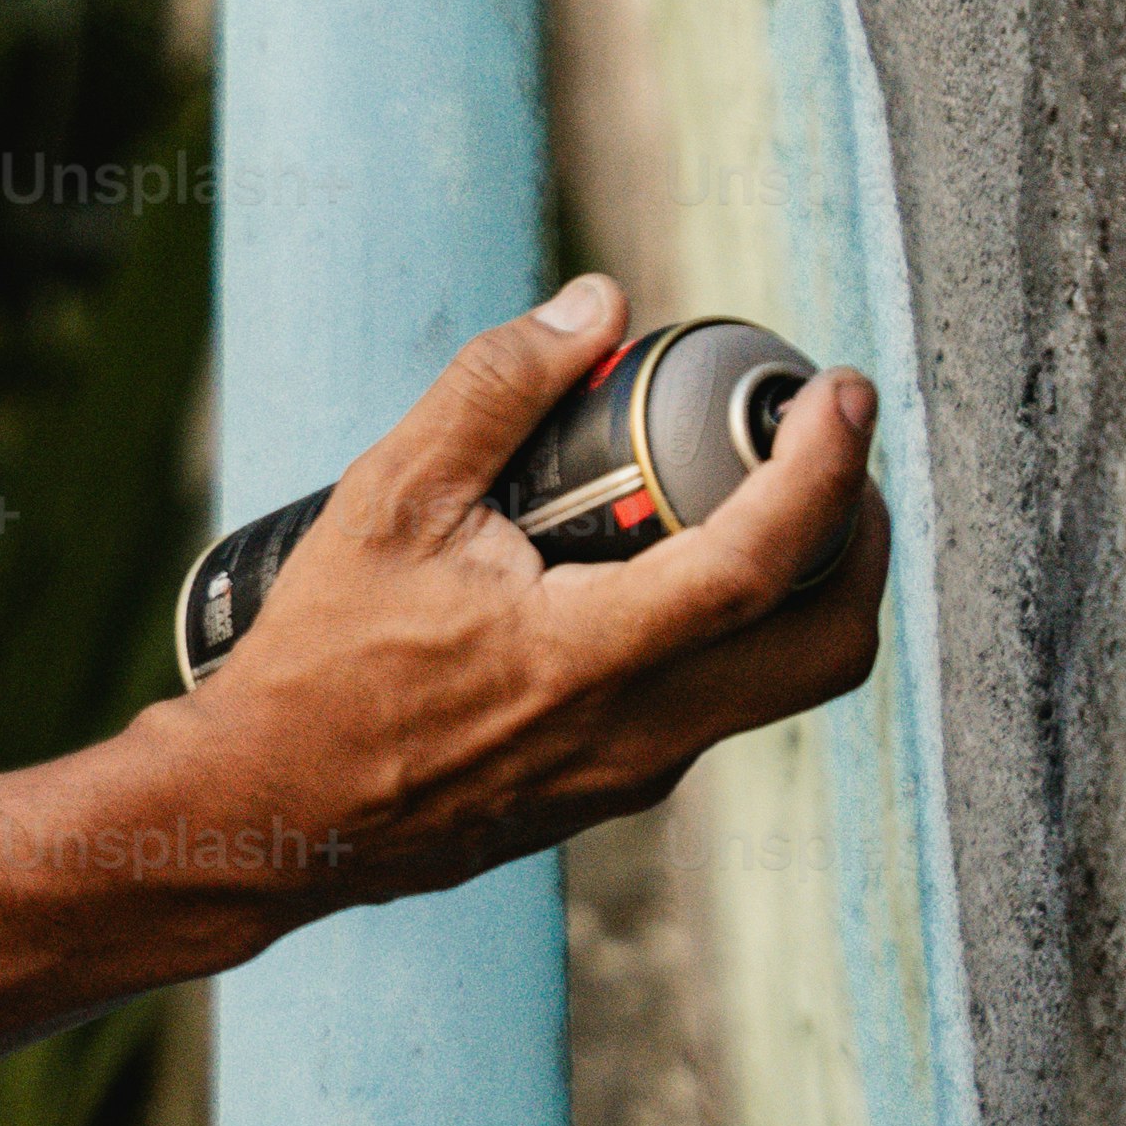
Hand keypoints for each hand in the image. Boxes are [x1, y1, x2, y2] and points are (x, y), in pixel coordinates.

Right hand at [139, 275, 889, 918]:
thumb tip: (593, 307)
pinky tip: (654, 572)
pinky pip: (712, 705)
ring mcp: (632, 773)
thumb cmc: (317, 667)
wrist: (267, 818)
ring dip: (798, 586)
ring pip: (779, 682)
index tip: (841, 394)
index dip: (825, 467)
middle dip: (858, 540)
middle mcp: (638, 731)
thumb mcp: (387, 501)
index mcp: (589, 656)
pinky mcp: (609, 791)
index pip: (761, 562)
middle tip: (827, 456)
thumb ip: (493, 391)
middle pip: (828, 647)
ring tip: (746, 498)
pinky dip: (728, 629)